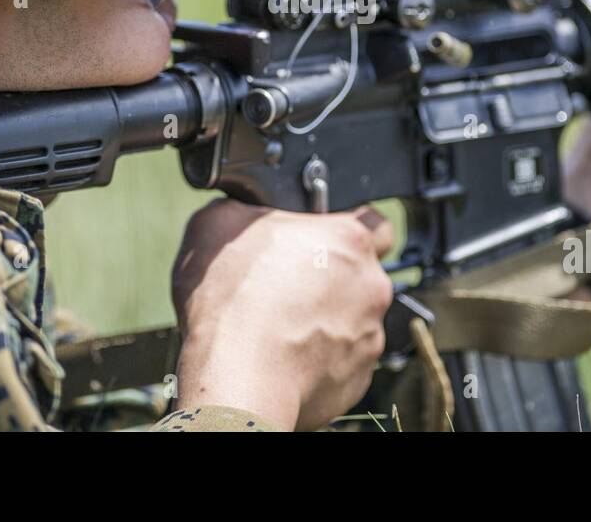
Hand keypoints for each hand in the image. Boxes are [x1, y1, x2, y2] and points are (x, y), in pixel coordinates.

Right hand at [170, 198, 394, 429]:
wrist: (237, 377)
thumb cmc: (231, 299)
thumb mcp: (216, 224)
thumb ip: (242, 209)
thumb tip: (239, 213)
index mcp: (350, 239)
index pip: (375, 222)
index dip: (348, 229)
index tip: (321, 241)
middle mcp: (372, 285)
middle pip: (361, 275)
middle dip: (332, 279)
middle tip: (288, 287)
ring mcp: (370, 336)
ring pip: (354, 321)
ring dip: (326, 322)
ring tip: (279, 329)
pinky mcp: (358, 380)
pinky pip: (342, 364)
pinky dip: (319, 361)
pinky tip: (283, 360)